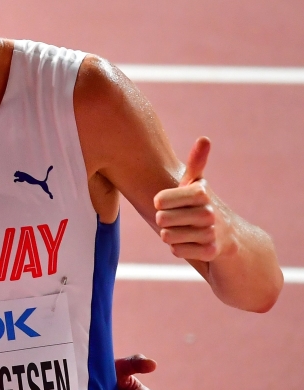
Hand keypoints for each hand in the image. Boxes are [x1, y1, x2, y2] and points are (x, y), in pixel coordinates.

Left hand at [154, 137, 227, 260]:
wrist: (230, 236)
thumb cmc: (202, 206)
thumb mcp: (197, 184)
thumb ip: (196, 163)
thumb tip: (205, 138)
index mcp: (201, 192)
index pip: (160, 200)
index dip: (160, 203)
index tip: (165, 201)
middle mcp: (208, 212)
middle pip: (161, 219)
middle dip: (164, 220)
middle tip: (177, 218)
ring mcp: (211, 233)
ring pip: (167, 236)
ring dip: (170, 235)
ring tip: (184, 230)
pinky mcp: (211, 251)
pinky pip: (176, 251)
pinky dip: (179, 248)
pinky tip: (191, 243)